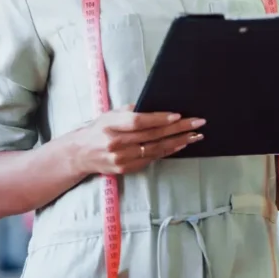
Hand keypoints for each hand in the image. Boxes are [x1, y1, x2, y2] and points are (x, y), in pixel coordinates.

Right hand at [75, 105, 203, 175]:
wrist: (80, 153)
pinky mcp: (125, 169)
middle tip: (197, 123)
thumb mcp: (111, 114)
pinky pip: (151, 159)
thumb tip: (159, 108)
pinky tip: (180, 145)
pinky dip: (167, 151)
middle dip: (178, 129)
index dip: (159, 119)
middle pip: (152, 135)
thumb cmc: (100, 128)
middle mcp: (116, 143)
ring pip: (155, 149)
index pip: (139, 122)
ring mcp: (121, 158)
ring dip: (178, 142)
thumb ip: (132, 111)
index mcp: (111, 125)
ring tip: (195, 135)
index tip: (177, 115)